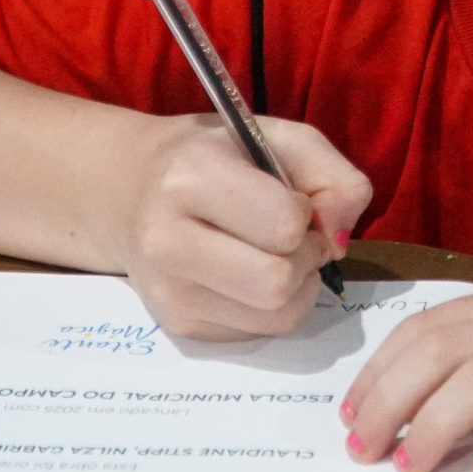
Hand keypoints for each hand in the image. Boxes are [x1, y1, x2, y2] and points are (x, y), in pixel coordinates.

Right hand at [115, 115, 370, 340]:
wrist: (131, 192)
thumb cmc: (214, 158)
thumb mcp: (277, 138)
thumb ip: (333, 176)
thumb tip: (341, 240)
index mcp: (191, 178)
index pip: (284, 225)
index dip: (305, 214)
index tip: (291, 200)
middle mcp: (169, 241)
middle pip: (278, 282)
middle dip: (304, 259)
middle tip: (293, 237)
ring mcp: (169, 292)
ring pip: (276, 316)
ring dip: (297, 288)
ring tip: (276, 255)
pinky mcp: (178, 326)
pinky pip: (259, 332)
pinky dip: (272, 307)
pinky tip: (250, 275)